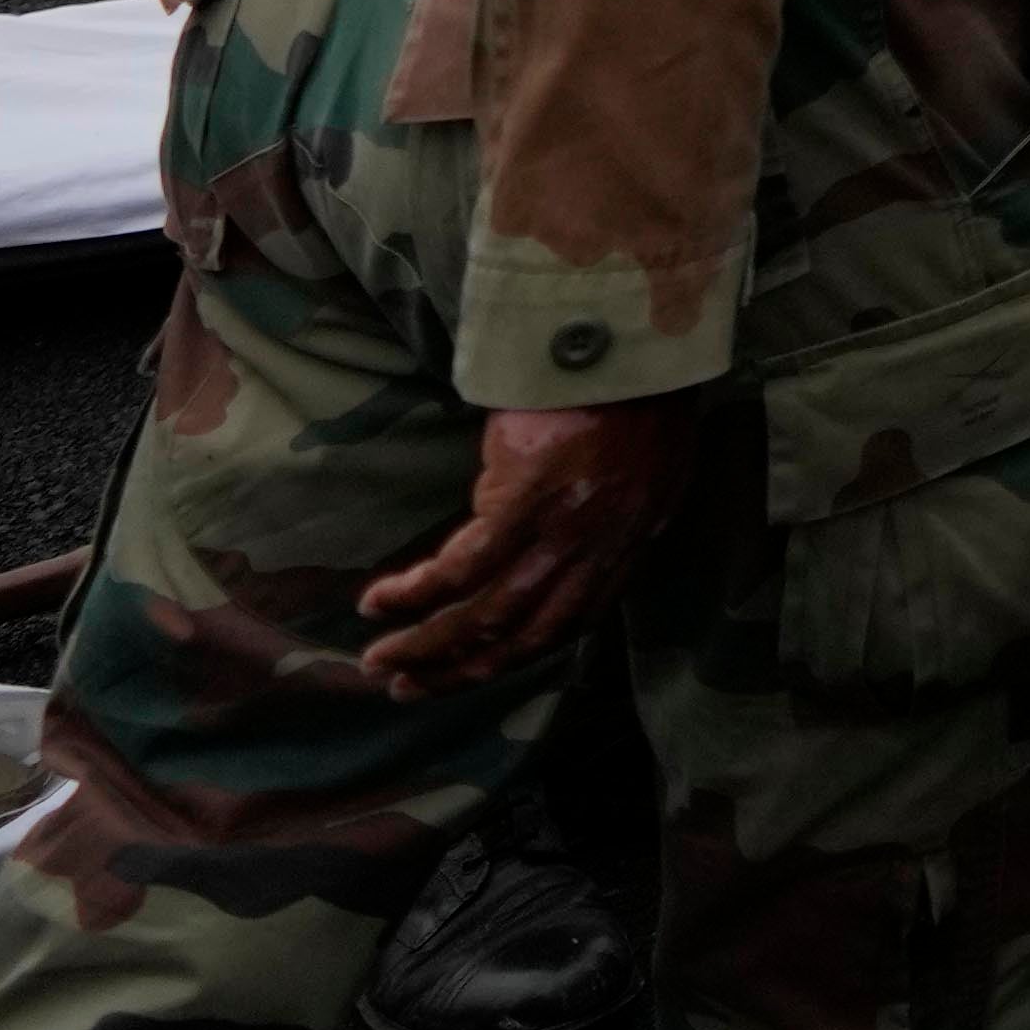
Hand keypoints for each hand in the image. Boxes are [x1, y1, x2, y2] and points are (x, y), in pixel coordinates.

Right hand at [363, 397, 694, 693]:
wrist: (637, 342)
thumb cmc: (640, 394)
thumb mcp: (650, 472)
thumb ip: (613, 520)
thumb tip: (572, 546)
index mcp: (625, 550)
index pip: (564, 629)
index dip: (510, 656)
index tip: (468, 669)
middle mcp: (594, 556)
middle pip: (519, 639)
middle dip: (457, 671)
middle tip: (407, 687)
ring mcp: (559, 534)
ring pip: (483, 616)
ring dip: (425, 645)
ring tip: (381, 658)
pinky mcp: (523, 503)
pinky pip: (458, 570)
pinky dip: (414, 593)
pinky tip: (379, 601)